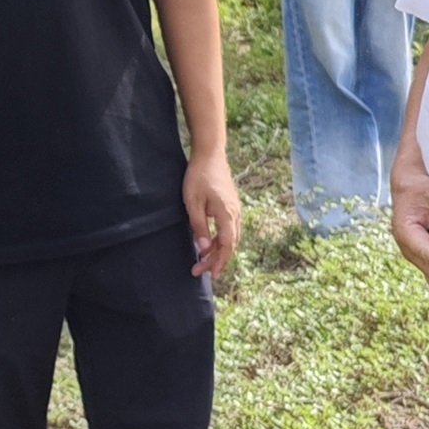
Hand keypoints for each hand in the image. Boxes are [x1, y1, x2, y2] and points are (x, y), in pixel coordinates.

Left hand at [183, 150, 242, 278]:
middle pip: (230, 244)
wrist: (210, 154)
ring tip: (202, 260)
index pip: (227, 245)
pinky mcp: (231, 206)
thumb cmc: (198, 177)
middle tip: (199, 270)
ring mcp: (235, 209)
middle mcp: (235, 214)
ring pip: (230, 237)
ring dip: (218, 251)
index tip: (211, 274)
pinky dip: (220, 240)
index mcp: (227, 214)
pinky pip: (229, 229)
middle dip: (216, 260)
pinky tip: (207, 244)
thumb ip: (199, 226)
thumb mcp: (193, 203)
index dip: (220, 261)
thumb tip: (204, 248)